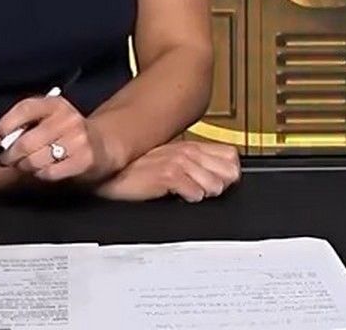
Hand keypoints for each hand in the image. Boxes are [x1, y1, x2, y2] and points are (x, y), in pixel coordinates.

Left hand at [0, 94, 111, 182]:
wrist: (101, 146)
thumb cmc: (65, 133)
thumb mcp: (49, 118)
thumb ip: (26, 123)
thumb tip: (0, 140)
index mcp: (56, 103)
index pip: (24, 109)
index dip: (6, 125)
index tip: (0, 137)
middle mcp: (68, 118)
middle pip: (25, 142)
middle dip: (10, 155)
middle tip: (6, 159)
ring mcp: (78, 140)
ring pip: (34, 161)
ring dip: (24, 166)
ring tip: (26, 164)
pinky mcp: (84, 160)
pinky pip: (48, 173)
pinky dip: (40, 174)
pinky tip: (43, 169)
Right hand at [93, 141, 241, 202]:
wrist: (113, 173)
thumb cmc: (140, 170)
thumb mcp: (172, 162)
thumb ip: (195, 166)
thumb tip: (218, 180)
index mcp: (192, 146)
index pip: (232, 157)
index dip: (230, 175)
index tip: (219, 183)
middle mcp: (188, 151)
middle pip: (229, 172)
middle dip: (221, 186)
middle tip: (203, 190)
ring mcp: (179, 162)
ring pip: (214, 185)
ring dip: (204, 194)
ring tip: (187, 193)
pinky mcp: (169, 175)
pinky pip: (195, 193)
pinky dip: (190, 199)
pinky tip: (178, 196)